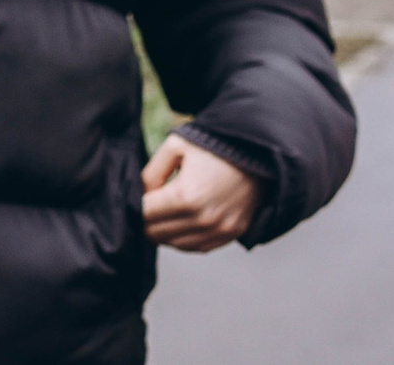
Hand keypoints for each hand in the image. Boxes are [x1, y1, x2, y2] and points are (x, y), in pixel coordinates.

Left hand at [142, 134, 261, 251]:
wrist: (260, 154)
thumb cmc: (216, 146)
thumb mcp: (176, 147)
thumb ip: (151, 172)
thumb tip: (140, 195)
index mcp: (186, 196)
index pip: (144, 214)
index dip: (133, 206)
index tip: (132, 197)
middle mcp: (203, 219)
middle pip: (156, 233)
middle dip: (144, 221)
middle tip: (143, 207)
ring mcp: (220, 229)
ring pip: (176, 245)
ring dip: (162, 233)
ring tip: (157, 217)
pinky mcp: (232, 233)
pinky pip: (199, 247)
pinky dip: (183, 241)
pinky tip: (177, 226)